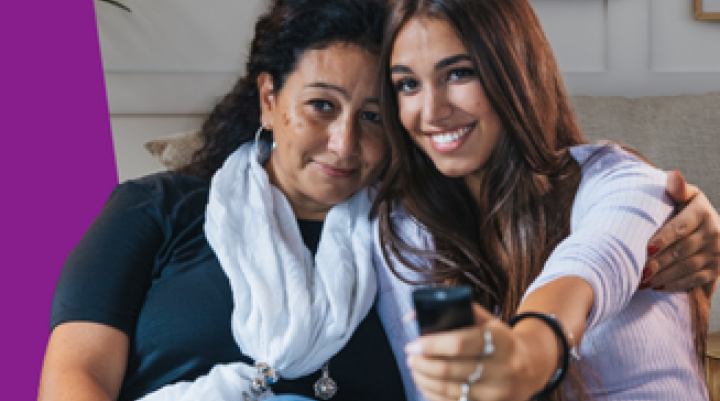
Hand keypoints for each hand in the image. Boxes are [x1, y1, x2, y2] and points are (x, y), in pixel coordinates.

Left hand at [405, 305, 551, 400]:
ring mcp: (496, 393)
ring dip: (424, 379)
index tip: (413, 344)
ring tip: (415, 369)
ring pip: (449, 390)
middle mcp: (501, 369)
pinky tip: (426, 385)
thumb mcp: (486, 320)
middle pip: (449, 370)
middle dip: (423, 363)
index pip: (460, 343)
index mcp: (499, 341)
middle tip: (411, 357)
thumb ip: (454, 311)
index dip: (432, 345)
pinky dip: (434, 395)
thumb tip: (412, 316)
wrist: (531, 368)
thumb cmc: (499, 340)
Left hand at [641, 170, 719, 294]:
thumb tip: (673, 175)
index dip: (663, 239)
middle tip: (638, 271)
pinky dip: (674, 285)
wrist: (709, 226)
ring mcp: (717, 253)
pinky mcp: (716, 270)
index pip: (680, 227)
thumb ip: (677, 189)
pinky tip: (656, 287)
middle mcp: (714, 233)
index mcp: (702, 212)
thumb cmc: (685, 209)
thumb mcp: (685, 196)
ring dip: (663, 276)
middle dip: (659, 263)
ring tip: (642, 281)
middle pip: (682, 251)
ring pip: (687, 268)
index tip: (645, 249)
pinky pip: (694, 280)